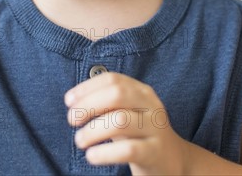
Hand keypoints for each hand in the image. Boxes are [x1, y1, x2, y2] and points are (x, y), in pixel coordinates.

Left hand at [65, 71, 187, 174]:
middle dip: (88, 105)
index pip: (112, 79)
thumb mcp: (125, 114)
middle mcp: (151, 105)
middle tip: (71, 120)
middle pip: (116, 94)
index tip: (68, 101)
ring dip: (93, 130)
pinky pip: (128, 150)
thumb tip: (74, 101)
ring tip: (79, 141)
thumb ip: (106, 104)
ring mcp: (155, 128)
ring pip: (120, 121)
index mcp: (142, 91)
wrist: (173, 162)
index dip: (87, 88)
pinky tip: (91, 156)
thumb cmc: (139, 134)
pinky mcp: (155, 152)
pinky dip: (105, 153)